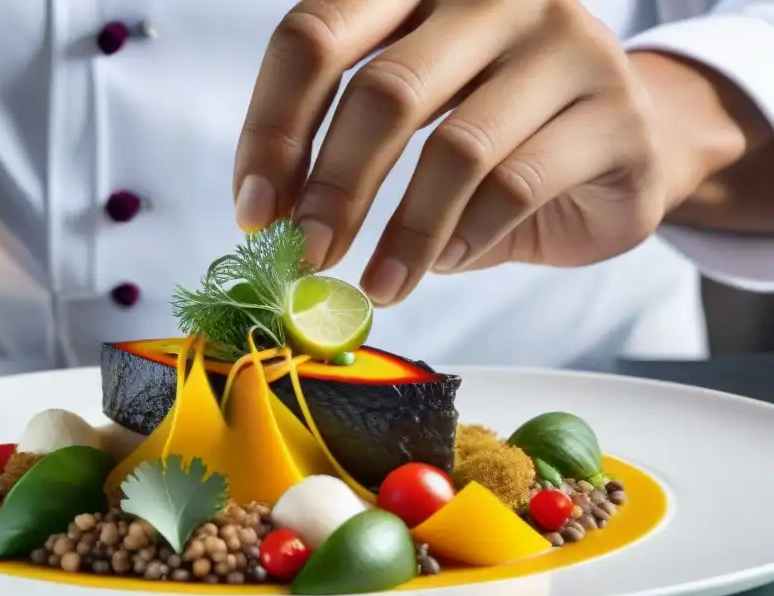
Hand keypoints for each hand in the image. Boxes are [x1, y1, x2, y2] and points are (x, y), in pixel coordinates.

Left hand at [234, 0, 678, 304]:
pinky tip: (444, 262)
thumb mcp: (405, 125)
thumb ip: (342, 150)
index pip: (316, 37)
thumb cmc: (490, 136)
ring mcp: (562, 44)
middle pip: (384, 91)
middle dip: (333, 189)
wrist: (615, 144)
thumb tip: (273, 221)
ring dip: (402, 233)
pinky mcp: (613, 112)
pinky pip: (517, 186)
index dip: (272, 130)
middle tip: (308, 256)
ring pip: (455, 148)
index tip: (254, 212)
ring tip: (377, 284)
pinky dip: (466, 238)